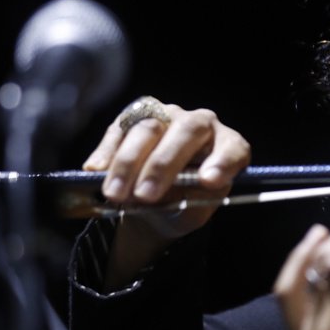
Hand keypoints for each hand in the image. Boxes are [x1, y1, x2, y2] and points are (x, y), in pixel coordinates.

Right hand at [82, 99, 250, 288]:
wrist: (155, 203)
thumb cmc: (183, 205)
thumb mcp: (191, 213)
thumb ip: (190, 204)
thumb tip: (175, 196)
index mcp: (227, 146)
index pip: (233, 148)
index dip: (223, 162)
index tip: (209, 181)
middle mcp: (200, 123)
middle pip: (186, 131)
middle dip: (162, 164)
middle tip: (145, 195)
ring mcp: (166, 115)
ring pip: (147, 128)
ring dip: (128, 163)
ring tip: (116, 194)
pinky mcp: (134, 117)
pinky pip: (119, 129)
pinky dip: (107, 153)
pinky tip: (96, 172)